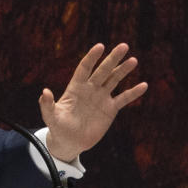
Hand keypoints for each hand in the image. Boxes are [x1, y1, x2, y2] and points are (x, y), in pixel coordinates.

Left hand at [38, 43, 147, 162]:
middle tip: (123, 46)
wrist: (70, 142)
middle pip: (103, 70)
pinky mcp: (110, 109)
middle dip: (112, 59)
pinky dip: (133, 93)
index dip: (92, 57)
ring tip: (133, 60)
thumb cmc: (58, 127)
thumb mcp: (50, 116)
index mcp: (75, 87)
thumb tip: (44, 92)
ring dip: (123, 70)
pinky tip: (143, 85)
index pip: (85, 68)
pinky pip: (123, 98)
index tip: (100, 46)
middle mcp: (90, 89)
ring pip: (114, 80)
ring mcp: (101, 98)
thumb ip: (47, 104)